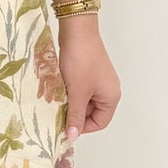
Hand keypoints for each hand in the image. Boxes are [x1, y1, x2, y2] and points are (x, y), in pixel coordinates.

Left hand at [55, 14, 119, 138]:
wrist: (77, 31)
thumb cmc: (80, 61)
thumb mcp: (77, 92)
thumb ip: (75, 116)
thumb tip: (72, 136)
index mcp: (111, 97)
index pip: (99, 123)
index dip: (82, 127)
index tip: (65, 126)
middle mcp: (108, 90)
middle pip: (92, 112)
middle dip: (74, 113)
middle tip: (58, 113)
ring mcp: (99, 81)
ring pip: (84, 101)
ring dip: (70, 102)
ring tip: (56, 100)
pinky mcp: (89, 73)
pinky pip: (80, 90)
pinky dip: (69, 92)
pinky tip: (57, 90)